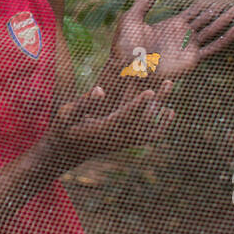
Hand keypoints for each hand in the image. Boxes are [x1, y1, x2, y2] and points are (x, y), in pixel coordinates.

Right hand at [49, 80, 175, 166]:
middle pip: (143, 121)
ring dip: (162, 108)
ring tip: (169, 86)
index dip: (138, 105)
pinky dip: (161, 124)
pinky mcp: (126, 142)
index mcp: (102, 130)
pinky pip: (148, 136)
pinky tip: (168, 110)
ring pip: (150, 128)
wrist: (66, 151)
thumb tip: (101, 90)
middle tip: (169, 83)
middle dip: (157, 101)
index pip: (124, 117)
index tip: (150, 91)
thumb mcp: (66, 114)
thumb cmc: (63, 129)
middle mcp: (116, 138)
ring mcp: (123, 142)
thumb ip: (84, 103)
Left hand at [111, 0, 233, 79]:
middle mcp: (185, 34)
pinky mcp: (192, 59)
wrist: (126, 69)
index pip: (197, 8)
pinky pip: (213, 47)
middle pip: (210, 15)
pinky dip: (226, 38)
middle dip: (225, 3)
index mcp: (173, 24)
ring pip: (215, 28)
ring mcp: (190, 46)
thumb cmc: (124, 47)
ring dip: (229, 16)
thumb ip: (144, 1)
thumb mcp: (133, 18)